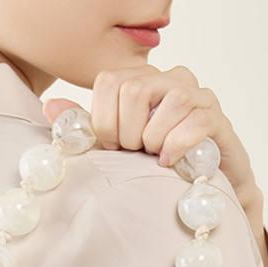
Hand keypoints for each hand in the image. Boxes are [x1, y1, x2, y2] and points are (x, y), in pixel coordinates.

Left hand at [42, 65, 264, 225]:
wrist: (198, 189)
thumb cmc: (152, 164)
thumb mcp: (112, 146)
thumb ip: (85, 127)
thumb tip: (50, 106)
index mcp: (141, 80)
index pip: (109, 82)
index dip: (104, 120)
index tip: (112, 145)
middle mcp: (170, 78)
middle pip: (135, 91)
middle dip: (128, 132)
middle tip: (136, 153)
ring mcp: (198, 95)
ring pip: (168, 103)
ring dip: (154, 140)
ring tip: (155, 156)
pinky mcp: (217, 117)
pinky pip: (194, 122)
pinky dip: (177, 146)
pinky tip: (170, 162)